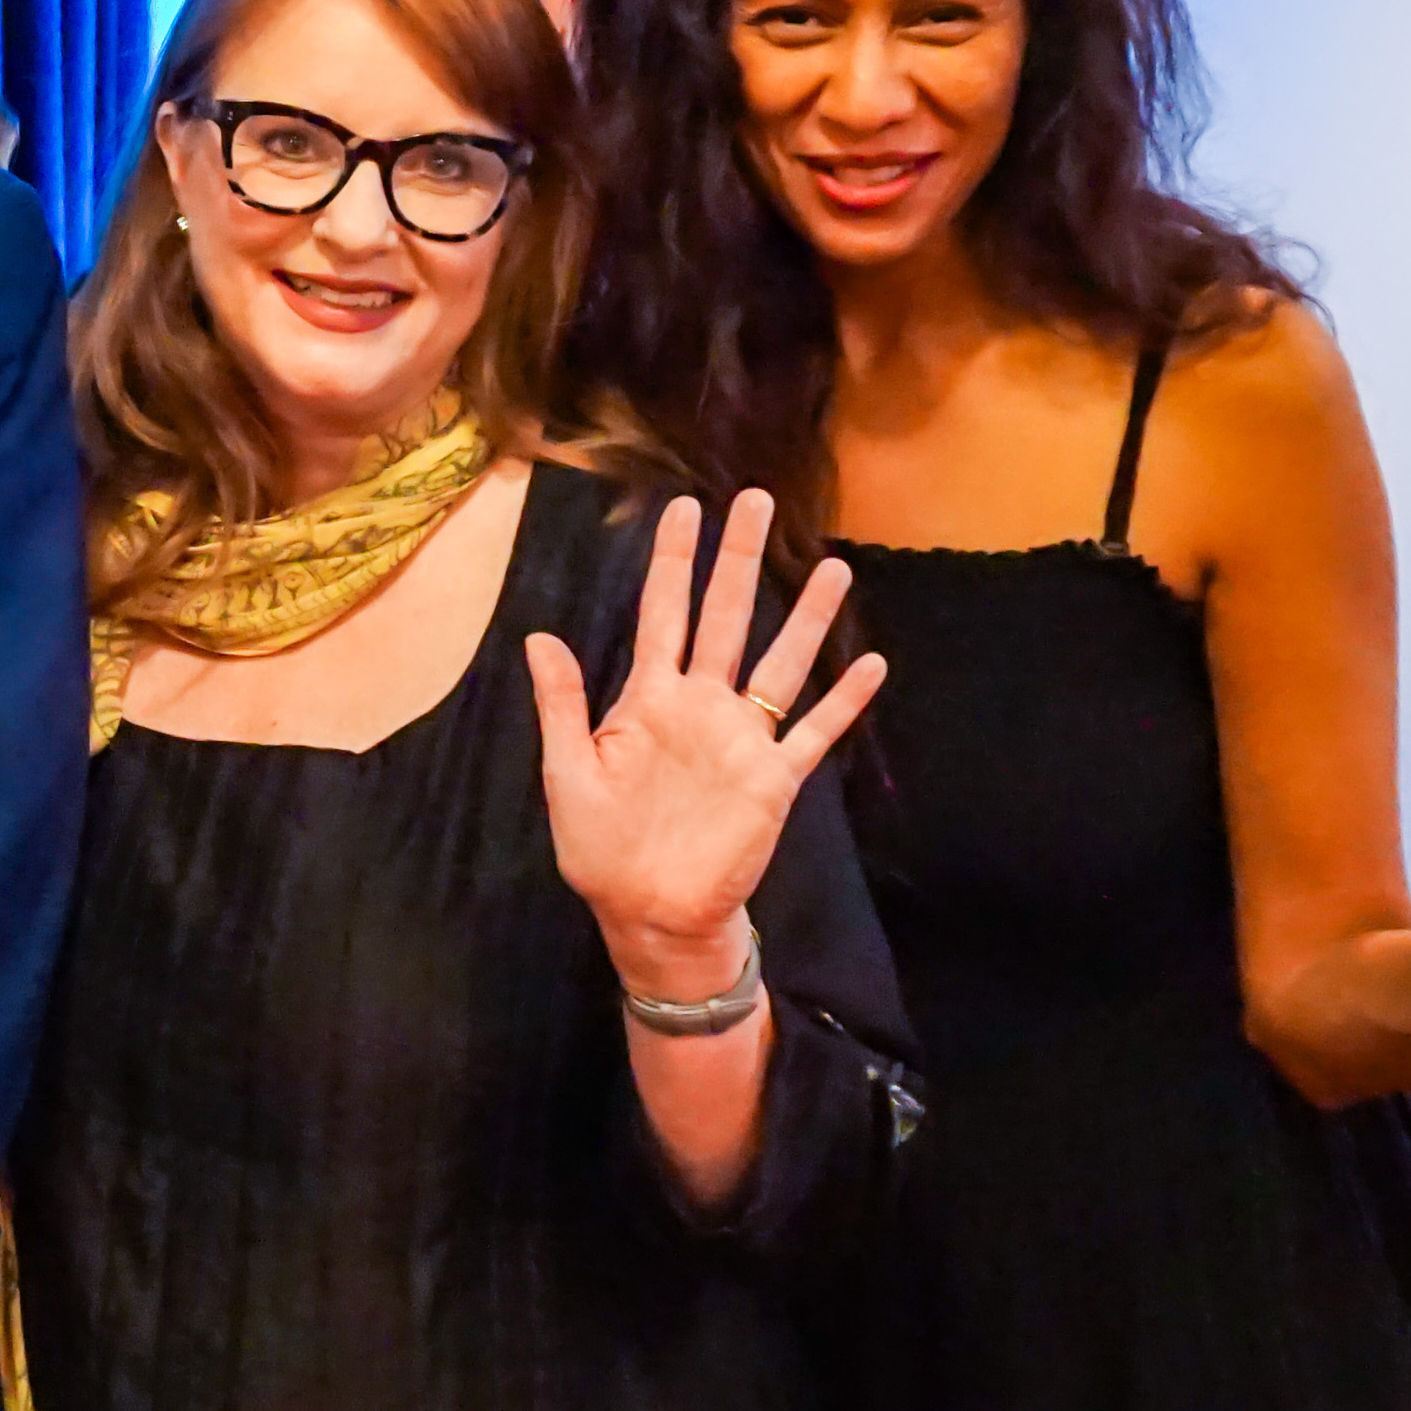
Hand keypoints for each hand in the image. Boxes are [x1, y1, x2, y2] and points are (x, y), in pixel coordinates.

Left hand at [526, 491, 886, 1000]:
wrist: (646, 911)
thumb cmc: (600, 847)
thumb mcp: (567, 774)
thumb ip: (562, 705)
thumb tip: (539, 636)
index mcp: (646, 699)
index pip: (662, 614)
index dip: (672, 562)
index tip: (683, 508)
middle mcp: (700, 706)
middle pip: (725, 617)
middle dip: (739, 560)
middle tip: (757, 499)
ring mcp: (740, 740)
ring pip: (780, 663)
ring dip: (806, 617)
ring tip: (833, 566)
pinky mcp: (773, 780)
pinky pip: (813, 732)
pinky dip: (842, 701)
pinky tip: (871, 663)